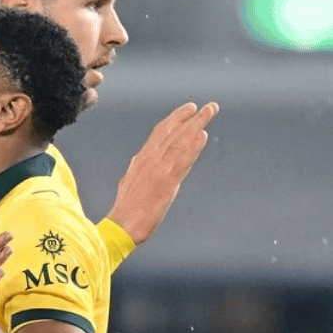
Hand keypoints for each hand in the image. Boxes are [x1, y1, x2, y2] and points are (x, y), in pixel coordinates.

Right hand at [106, 101, 215, 244]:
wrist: (122, 226)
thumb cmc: (126, 209)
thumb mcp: (130, 182)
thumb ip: (140, 169)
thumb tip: (142, 161)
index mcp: (140, 160)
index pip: (160, 133)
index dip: (176, 119)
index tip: (189, 109)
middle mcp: (149, 160)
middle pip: (172, 132)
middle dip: (191, 117)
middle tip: (209, 106)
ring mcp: (158, 170)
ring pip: (180, 141)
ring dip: (197, 124)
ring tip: (211, 111)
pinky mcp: (166, 182)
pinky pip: (183, 160)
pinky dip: (193, 146)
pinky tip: (202, 135)